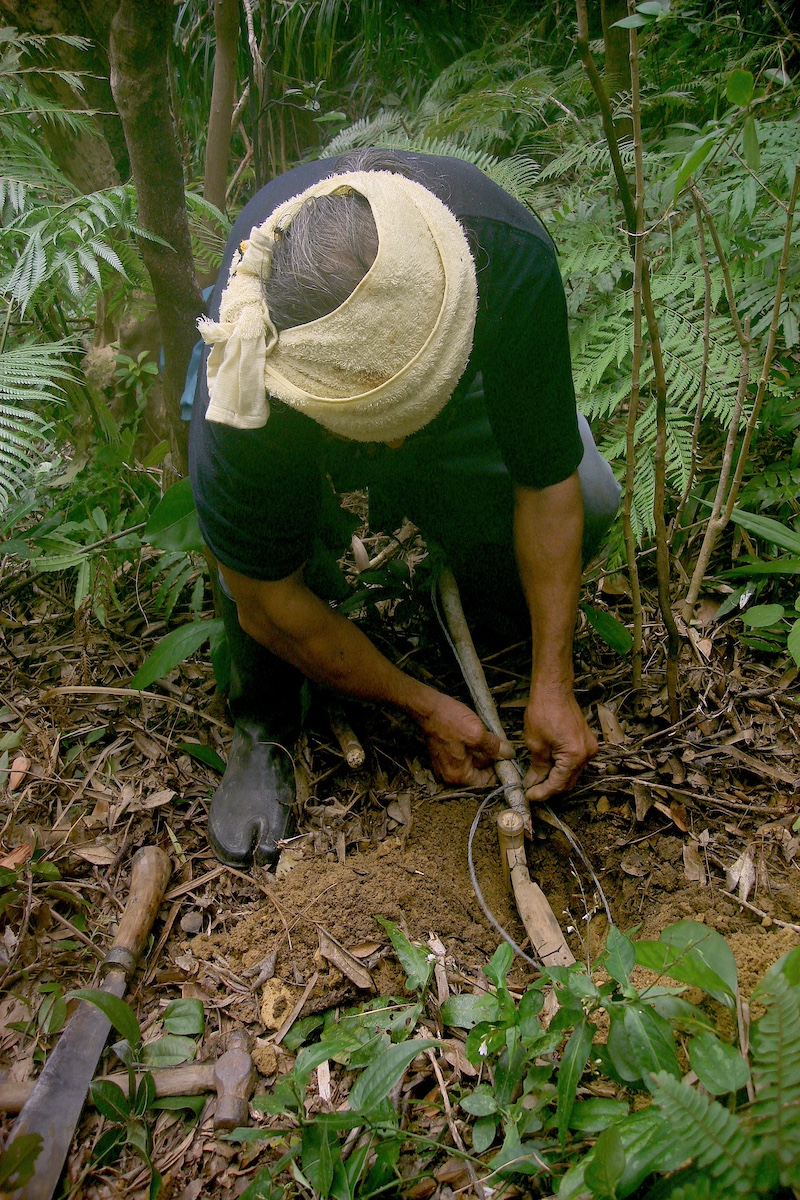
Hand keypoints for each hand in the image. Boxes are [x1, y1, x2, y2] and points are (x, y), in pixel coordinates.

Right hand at [417, 693, 513, 786]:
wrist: (426, 707)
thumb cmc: (448, 720)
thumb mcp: (476, 733)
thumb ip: (494, 747)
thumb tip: (509, 754)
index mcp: (458, 775)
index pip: (486, 781)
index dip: (499, 770)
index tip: (508, 758)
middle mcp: (450, 774)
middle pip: (479, 771)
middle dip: (491, 757)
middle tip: (501, 743)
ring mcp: (446, 764)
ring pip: (473, 760)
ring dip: (483, 750)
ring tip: (490, 735)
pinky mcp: (444, 752)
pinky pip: (464, 753)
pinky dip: (473, 745)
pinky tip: (478, 733)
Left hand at [523, 685, 596, 801]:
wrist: (554, 689)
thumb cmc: (543, 711)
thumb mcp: (536, 744)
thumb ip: (538, 767)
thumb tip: (533, 782)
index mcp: (575, 756)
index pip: (559, 784)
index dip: (543, 792)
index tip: (530, 795)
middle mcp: (587, 754)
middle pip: (568, 781)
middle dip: (550, 788)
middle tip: (532, 790)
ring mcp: (589, 746)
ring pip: (572, 772)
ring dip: (556, 778)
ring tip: (537, 780)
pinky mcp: (586, 740)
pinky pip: (575, 761)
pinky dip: (562, 767)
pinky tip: (548, 767)